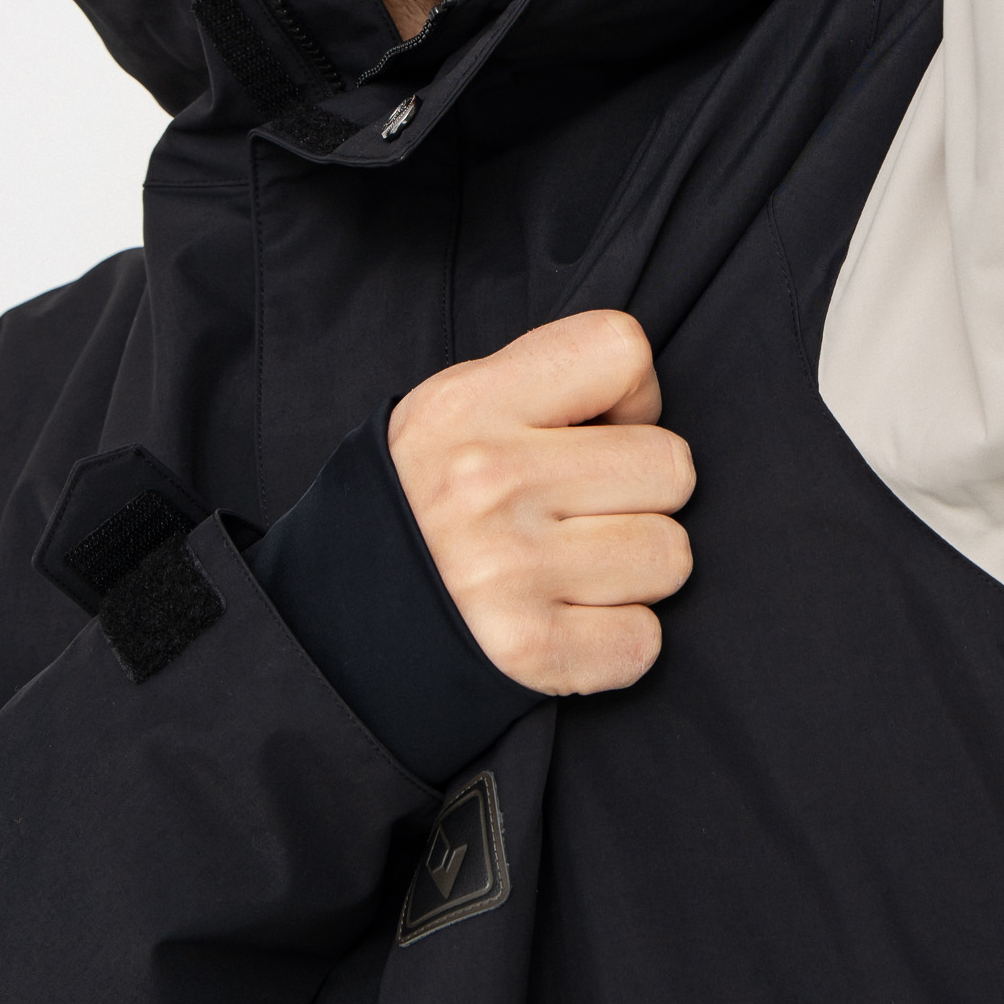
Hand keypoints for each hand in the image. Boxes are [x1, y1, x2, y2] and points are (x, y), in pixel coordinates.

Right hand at [387, 309, 693, 696]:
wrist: (332, 629)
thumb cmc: (420, 509)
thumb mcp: (449, 416)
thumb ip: (539, 387)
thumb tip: (644, 402)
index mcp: (468, 405)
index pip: (622, 352)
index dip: (634, 398)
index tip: (600, 434)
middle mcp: (489, 483)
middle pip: (671, 466)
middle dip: (641, 496)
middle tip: (582, 516)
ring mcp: (508, 570)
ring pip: (671, 555)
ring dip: (635, 572)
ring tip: (571, 571)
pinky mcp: (526, 652)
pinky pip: (644, 641)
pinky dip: (618, 643)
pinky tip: (567, 626)